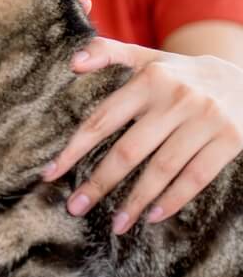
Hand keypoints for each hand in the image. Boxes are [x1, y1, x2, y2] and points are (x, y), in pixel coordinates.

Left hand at [42, 37, 242, 233]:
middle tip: (75, 207)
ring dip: (135, 200)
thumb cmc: (182, 74)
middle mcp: (175, 99)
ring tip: (115, 224)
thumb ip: (107, 52)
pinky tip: (152, 217)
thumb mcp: (147, 56)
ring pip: (162, 169)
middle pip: (128, 150)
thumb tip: (72, 62)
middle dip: (99, 183)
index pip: (102, 119)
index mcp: (149, 79)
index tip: (50, 174)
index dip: (74, 149)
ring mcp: (205, 120)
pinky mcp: (231, 139)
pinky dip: (174, 199)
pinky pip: (197, 176)